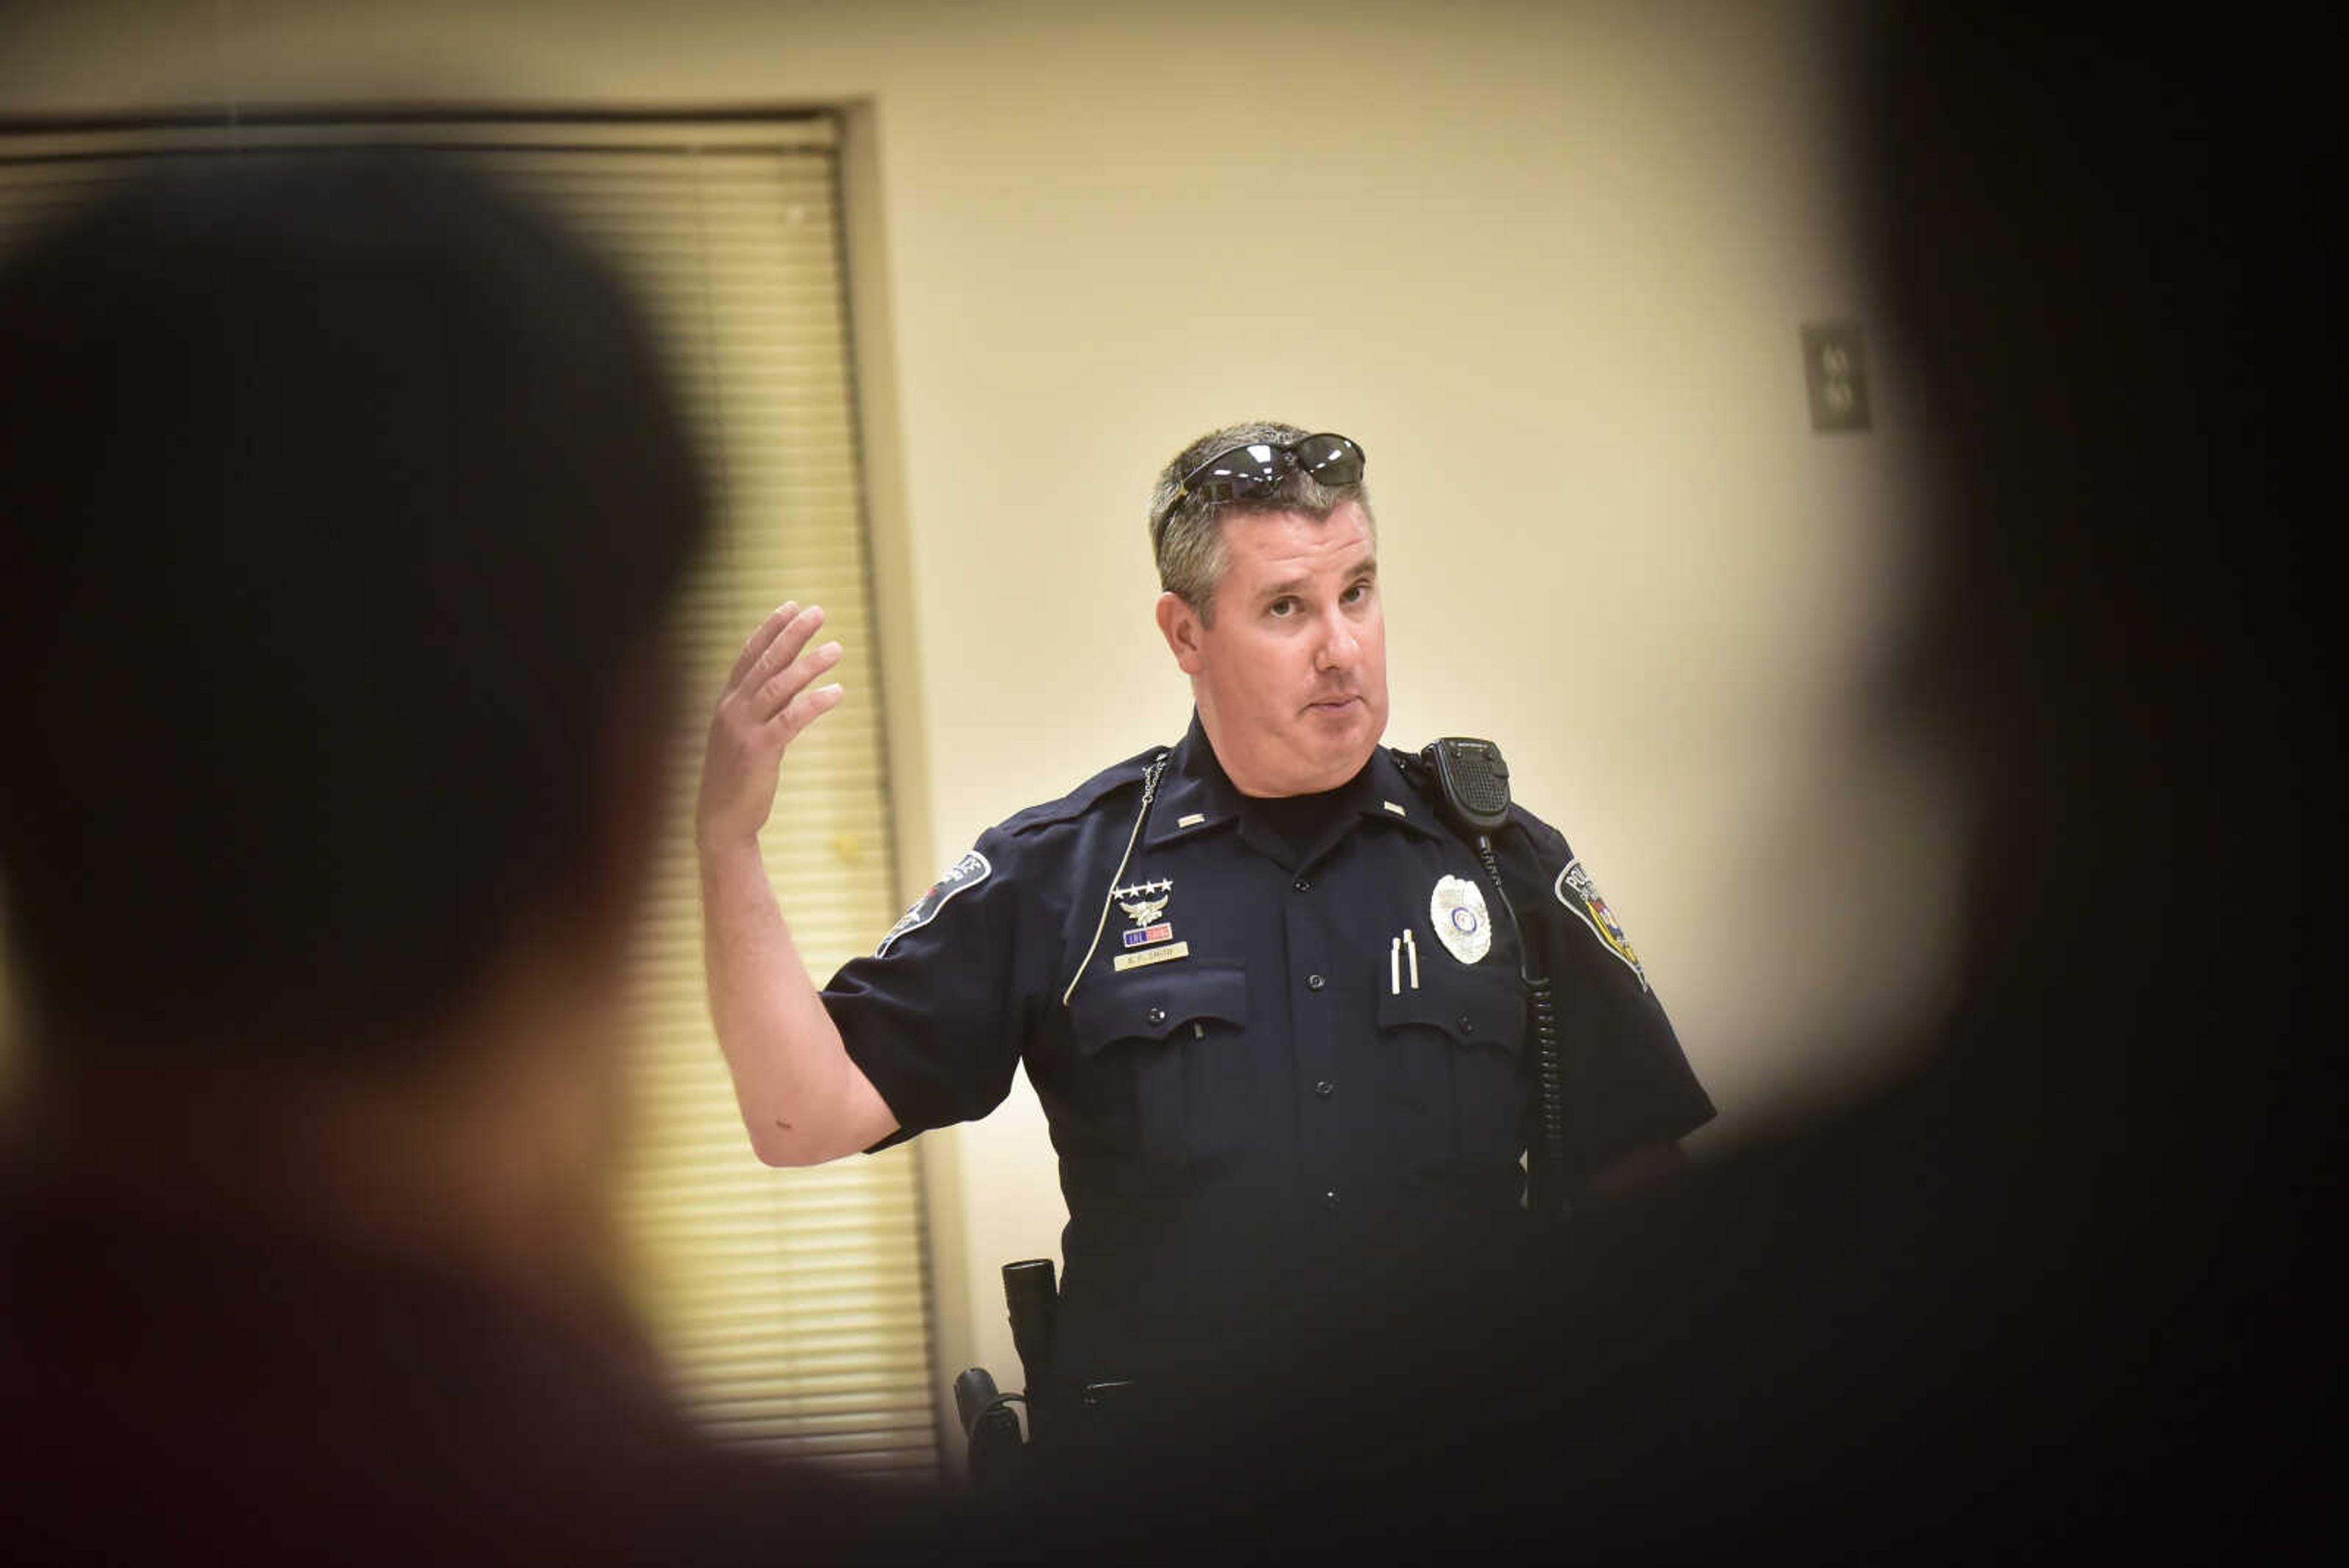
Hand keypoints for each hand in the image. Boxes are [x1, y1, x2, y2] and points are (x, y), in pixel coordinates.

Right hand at [696, 602, 843, 849]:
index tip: (791, 606)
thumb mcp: (742, 734)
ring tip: (837, 647)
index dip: (770, 628)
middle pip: (766, 662)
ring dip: (809, 663)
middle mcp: (732, 709)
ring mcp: (743, 729)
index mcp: (727, 702)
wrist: (720, 821)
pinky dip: (814, 702)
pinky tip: (837, 691)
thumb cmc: (736, 777)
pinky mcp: (759, 751)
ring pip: (779, 686)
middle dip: (793, 634)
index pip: (749, 655)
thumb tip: (788, 680)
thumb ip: (761, 706)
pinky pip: (791, 719)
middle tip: (819, 612)